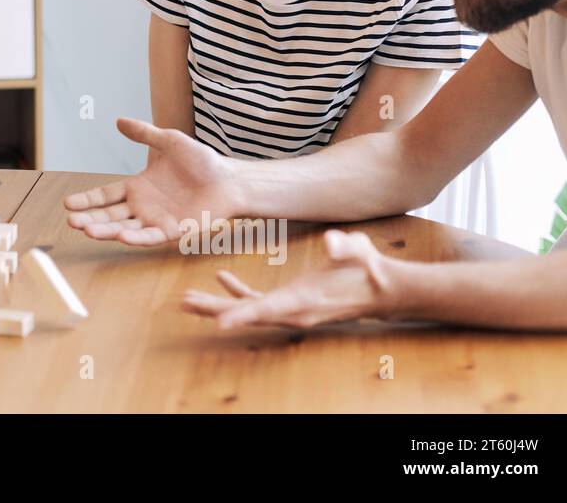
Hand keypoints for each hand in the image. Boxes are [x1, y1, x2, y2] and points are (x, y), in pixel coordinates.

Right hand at [63, 117, 237, 245]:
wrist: (229, 178)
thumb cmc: (202, 161)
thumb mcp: (169, 141)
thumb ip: (144, 134)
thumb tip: (118, 121)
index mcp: (138, 187)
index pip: (105, 195)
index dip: (87, 200)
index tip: (67, 203)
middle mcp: (143, 206)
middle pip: (109, 215)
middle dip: (89, 219)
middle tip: (70, 221)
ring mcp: (156, 220)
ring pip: (124, 228)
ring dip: (105, 231)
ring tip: (86, 230)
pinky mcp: (173, 230)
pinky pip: (151, 236)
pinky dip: (137, 237)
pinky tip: (122, 236)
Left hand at [182, 229, 396, 329]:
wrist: (382, 288)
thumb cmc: (368, 268)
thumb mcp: (358, 251)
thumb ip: (345, 246)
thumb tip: (333, 241)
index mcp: (304, 298)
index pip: (267, 310)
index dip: (241, 315)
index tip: (218, 324)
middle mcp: (294, 310)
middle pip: (248, 315)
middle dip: (215, 311)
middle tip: (185, 303)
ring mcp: (291, 310)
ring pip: (248, 312)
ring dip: (219, 305)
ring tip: (189, 299)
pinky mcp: (291, 304)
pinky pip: (259, 303)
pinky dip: (239, 294)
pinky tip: (222, 279)